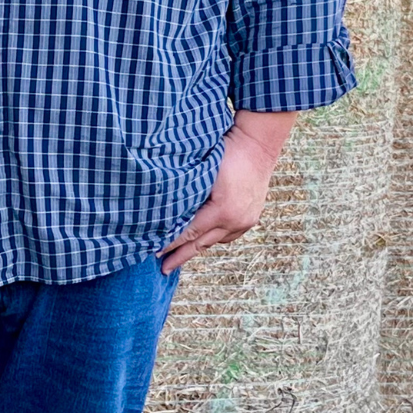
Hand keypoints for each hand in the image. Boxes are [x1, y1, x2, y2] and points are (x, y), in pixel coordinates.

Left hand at [159, 111, 296, 274]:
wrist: (259, 144)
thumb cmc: (227, 151)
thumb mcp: (202, 172)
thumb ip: (187, 194)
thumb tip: (164, 211)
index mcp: (222, 210)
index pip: (189, 232)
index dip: (171, 243)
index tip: (154, 251)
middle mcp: (236, 220)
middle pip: (202, 243)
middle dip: (181, 256)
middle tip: (163, 269)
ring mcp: (246, 220)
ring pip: (216, 241)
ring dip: (197, 247)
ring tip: (180, 255)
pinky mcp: (251, 217)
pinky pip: (229, 234)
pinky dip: (214, 238)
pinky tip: (202, 239)